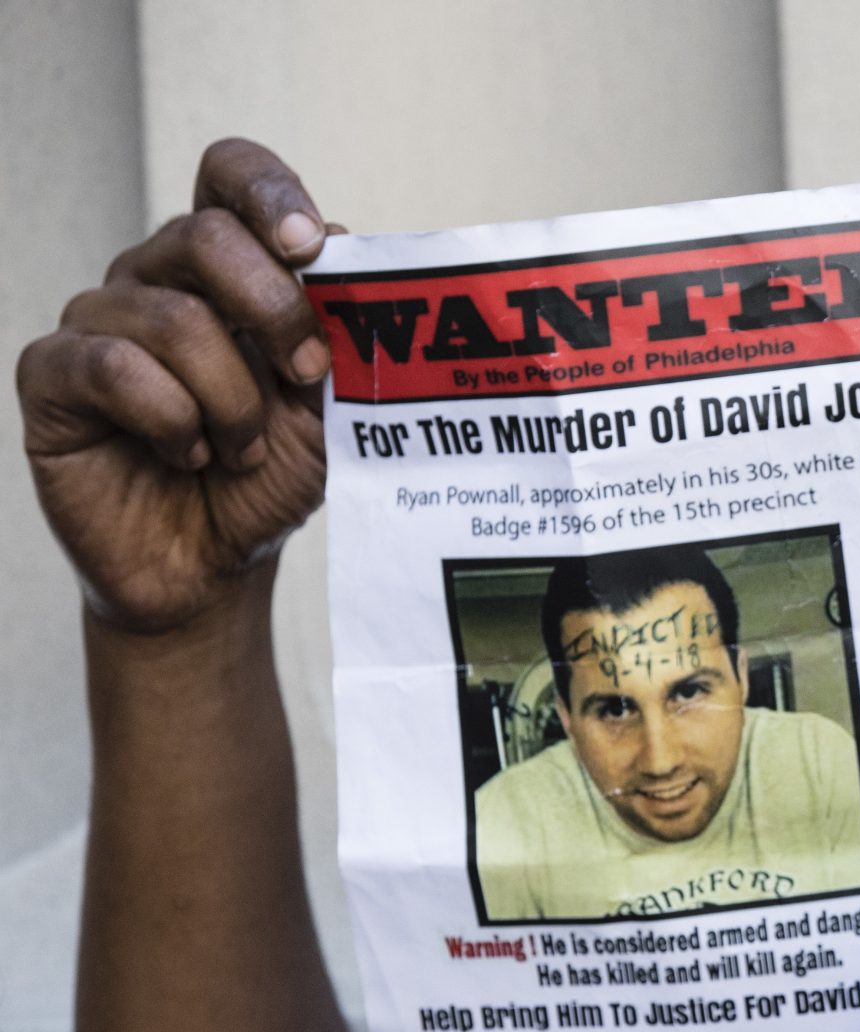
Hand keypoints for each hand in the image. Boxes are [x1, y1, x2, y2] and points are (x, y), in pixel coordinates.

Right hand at [17, 138, 335, 633]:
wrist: (214, 562)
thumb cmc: (266, 474)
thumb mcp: (327, 402)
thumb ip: (337, 327)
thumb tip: (342, 240)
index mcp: (223, 267)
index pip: (228, 175)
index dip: (268, 191)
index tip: (309, 244)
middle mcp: (154, 277)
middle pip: (204, 237)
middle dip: (274, 311)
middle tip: (305, 375)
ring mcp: (97, 321)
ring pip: (173, 319)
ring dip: (233, 399)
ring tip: (243, 449)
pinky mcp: (52, 376)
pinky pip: (116, 369)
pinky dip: (172, 420)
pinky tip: (186, 454)